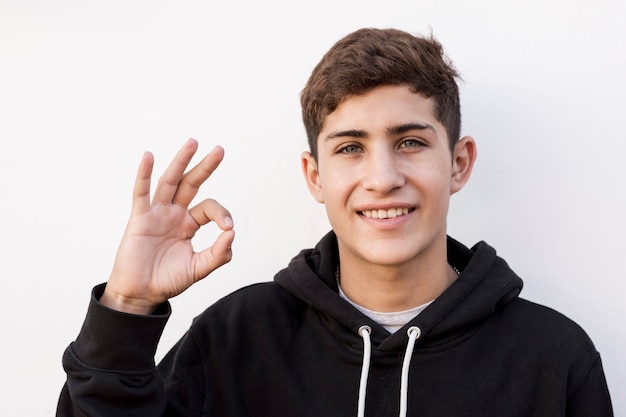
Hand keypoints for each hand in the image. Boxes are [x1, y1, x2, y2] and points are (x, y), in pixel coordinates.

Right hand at [101, 139, 234, 313]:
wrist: (140, 295)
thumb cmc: (168, 281)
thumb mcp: (199, 269)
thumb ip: (218, 254)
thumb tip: (232, 233)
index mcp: (189, 224)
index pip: (209, 208)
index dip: (222, 214)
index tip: (227, 229)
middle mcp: (174, 214)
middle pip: (191, 184)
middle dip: (205, 167)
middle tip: (220, 150)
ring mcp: (156, 214)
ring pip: (170, 182)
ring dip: (181, 162)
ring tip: (193, 142)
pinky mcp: (139, 218)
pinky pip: (141, 192)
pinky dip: (144, 174)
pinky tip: (148, 156)